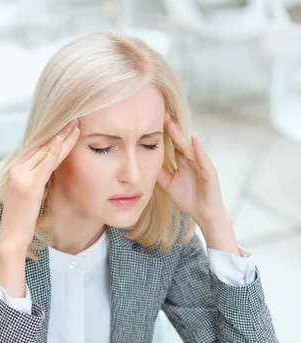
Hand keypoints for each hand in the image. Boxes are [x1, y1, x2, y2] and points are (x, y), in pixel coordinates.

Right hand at [0, 119, 79, 253]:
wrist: (12, 237)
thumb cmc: (22, 221)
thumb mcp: (30, 196)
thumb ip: (37, 181)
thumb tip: (50, 171)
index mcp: (14, 170)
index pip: (36, 148)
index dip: (52, 137)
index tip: (65, 127)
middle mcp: (15, 169)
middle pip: (41, 145)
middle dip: (59, 132)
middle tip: (74, 119)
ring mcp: (20, 176)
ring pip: (45, 151)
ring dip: (62, 137)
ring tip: (76, 125)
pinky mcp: (29, 185)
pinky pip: (46, 163)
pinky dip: (57, 150)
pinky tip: (66, 139)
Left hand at [157, 113, 226, 228]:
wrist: (204, 214)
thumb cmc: (189, 199)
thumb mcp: (169, 185)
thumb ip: (160, 174)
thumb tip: (145, 164)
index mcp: (184, 162)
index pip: (174, 145)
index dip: (166, 134)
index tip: (156, 121)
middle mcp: (193, 161)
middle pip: (181, 142)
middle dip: (173, 129)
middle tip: (163, 115)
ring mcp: (202, 165)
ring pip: (190, 148)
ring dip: (181, 136)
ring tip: (172, 124)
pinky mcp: (210, 172)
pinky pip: (203, 159)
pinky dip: (199, 149)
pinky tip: (193, 139)